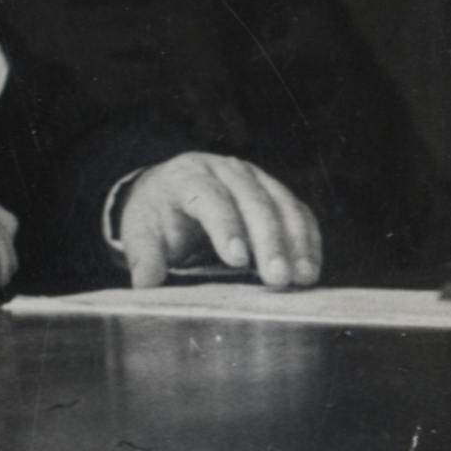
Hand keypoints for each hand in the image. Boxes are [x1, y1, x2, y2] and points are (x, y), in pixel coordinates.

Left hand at [118, 153, 320, 290]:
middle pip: (251, 198)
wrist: (170, 193)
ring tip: (302, 278)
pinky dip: (307, 239)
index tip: (237, 260)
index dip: (225, 225)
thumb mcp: (141, 232)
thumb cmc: (157, 216)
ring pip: (280, 201)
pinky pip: (297, 211)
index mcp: (187, 176)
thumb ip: (144, 254)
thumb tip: (145, 281)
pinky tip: (310, 269)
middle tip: (277, 279)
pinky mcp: (273, 192)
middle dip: (267, 239)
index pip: (208, 196)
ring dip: (295, 240)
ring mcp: (253, 177)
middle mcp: (223, 169)